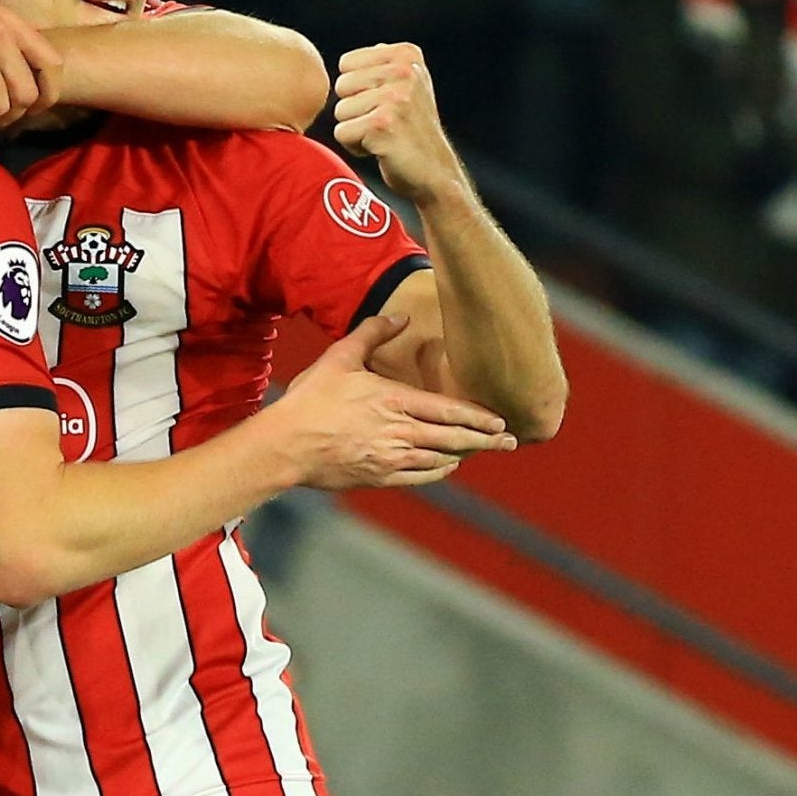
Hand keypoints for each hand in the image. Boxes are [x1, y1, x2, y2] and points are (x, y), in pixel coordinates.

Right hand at [270, 313, 514, 488]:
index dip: (478, 417)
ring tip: (483, 452)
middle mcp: (399, 432)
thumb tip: (401, 318)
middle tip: (509, 442)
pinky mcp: (379, 477)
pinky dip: (438, 471)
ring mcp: (391, 458)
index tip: (500, 421)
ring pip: (440, 458)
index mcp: (393, 401)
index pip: (448, 410)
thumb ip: (372, 334)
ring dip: (464, 454)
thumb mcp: (339, 357)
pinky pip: (419, 477)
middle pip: (453, 438)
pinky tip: (447, 466)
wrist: (286, 445)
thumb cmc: (311, 400)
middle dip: (485, 440)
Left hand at [332, 44, 464, 204]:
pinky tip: (382, 148)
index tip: (385, 103)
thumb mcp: (409, 87)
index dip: (358, 88)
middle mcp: (404, 71)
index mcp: (407, 55)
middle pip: (341, 85)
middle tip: (385, 122)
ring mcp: (394, 98)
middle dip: (355, 109)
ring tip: (385, 134)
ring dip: (356, 129)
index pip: (347, 63)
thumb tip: (358, 56)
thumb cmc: (413, 131)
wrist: (435, 172)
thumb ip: (384, 66)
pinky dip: (355, 146)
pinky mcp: (382, 125)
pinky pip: (342, 133)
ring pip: (340, 111)